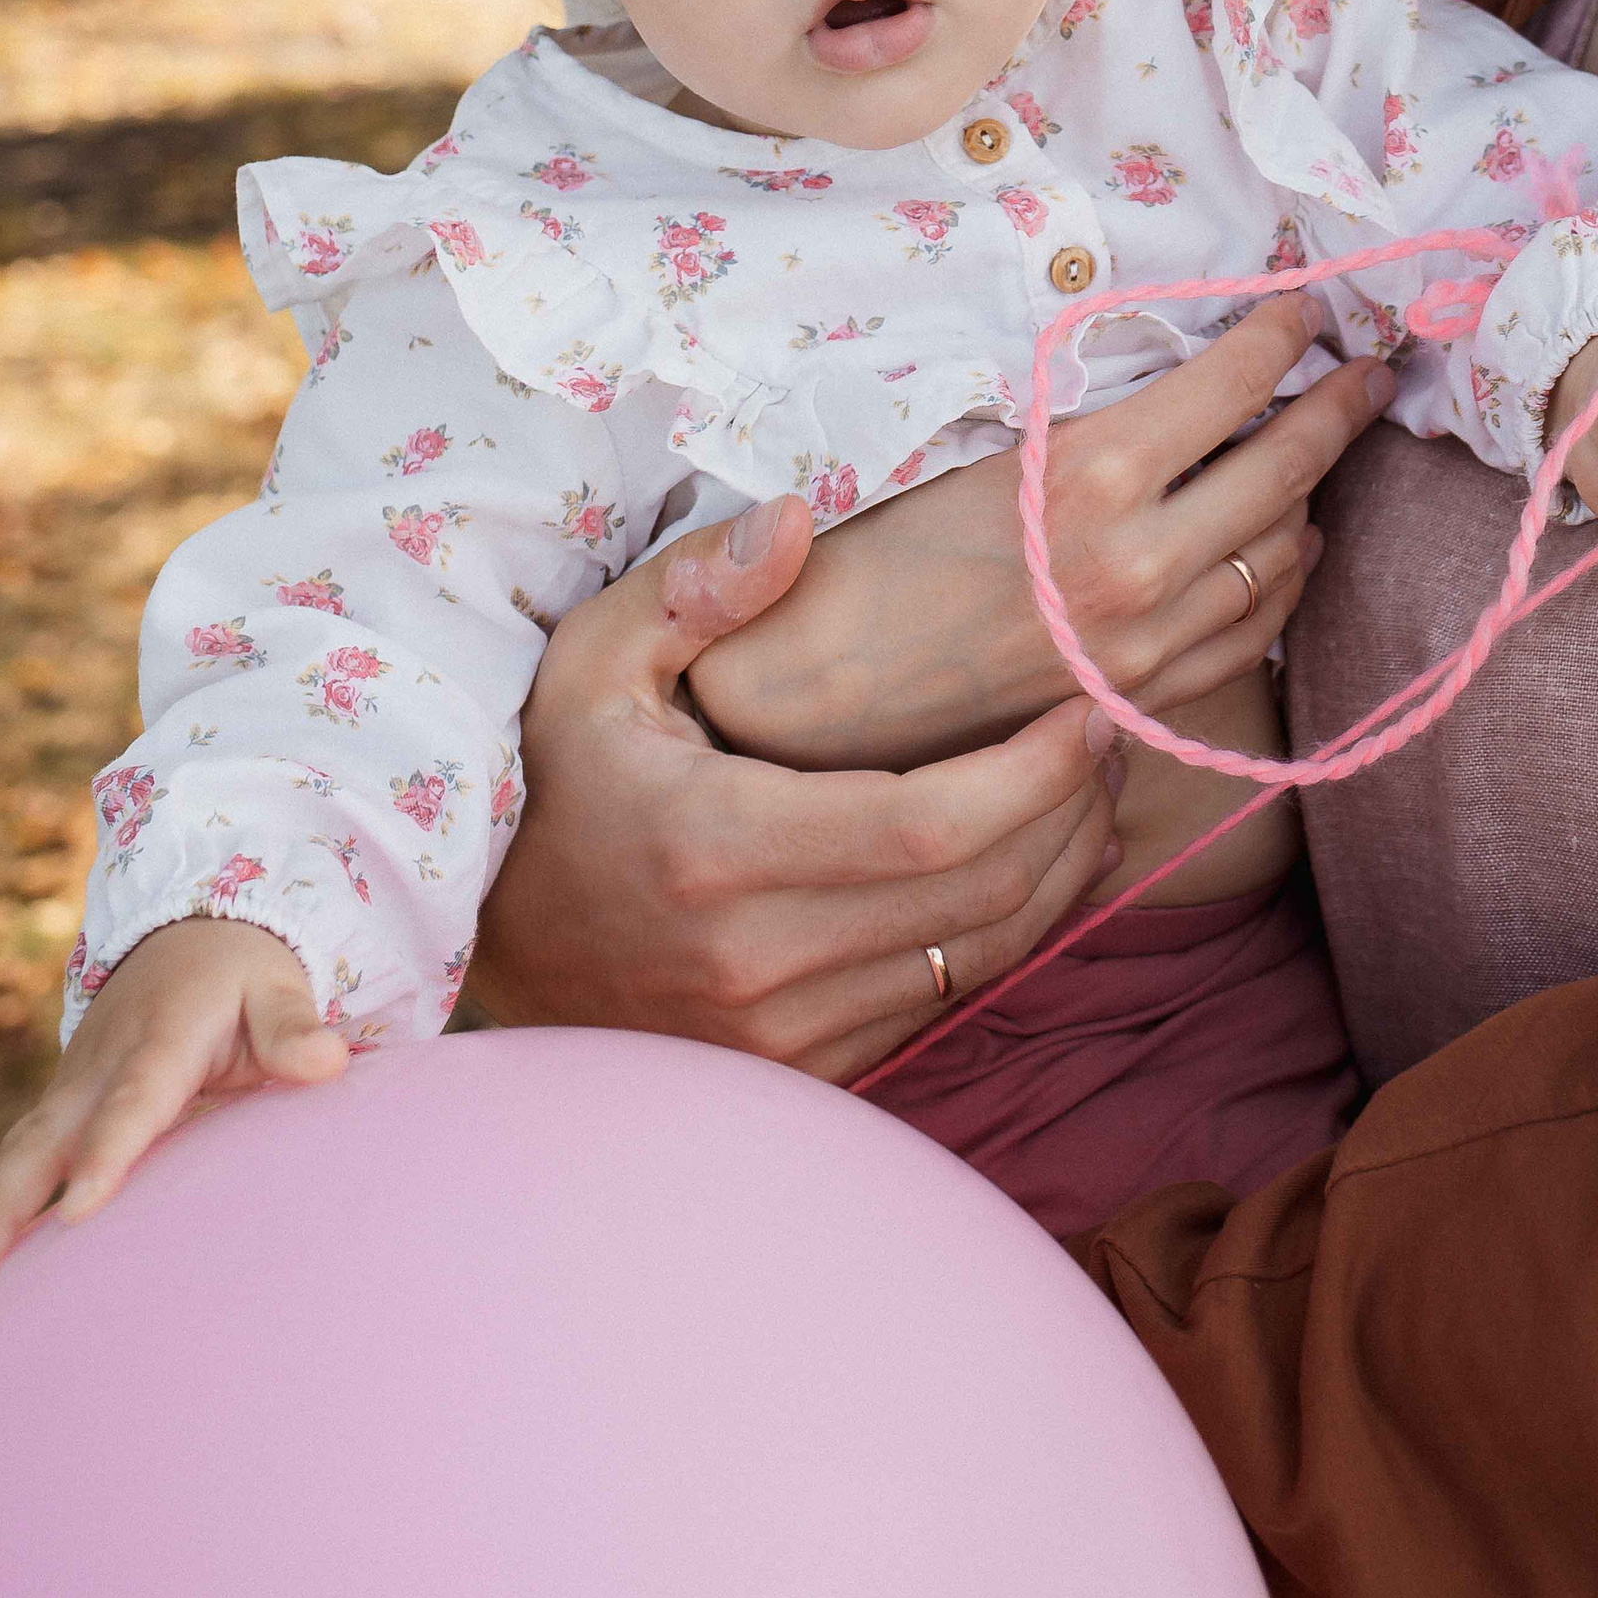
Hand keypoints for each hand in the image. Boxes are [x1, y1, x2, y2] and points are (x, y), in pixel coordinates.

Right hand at [0, 919, 344, 1315]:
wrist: (185, 937)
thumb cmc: (240, 978)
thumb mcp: (277, 989)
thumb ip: (294, 1029)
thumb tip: (330, 1062)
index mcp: (159, 1041)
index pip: (134, 1101)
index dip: (106, 1150)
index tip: (80, 1206)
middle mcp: (97, 1074)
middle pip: (41, 1146)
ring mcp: (67, 1100)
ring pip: (10, 1168)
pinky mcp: (54, 1122)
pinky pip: (7, 1176)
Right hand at [467, 492, 1123, 1080]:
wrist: (486, 952)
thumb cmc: (551, 782)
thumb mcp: (592, 660)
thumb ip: (697, 585)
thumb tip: (799, 519)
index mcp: (716, 849)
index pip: (931, 824)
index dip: (1038, 772)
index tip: (1092, 706)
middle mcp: (755, 962)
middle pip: (980, 896)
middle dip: (1073, 812)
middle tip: (1110, 730)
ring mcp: (779, 1037)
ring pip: (976, 961)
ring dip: (1060, 875)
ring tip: (1090, 788)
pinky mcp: (800, 1079)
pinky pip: (940, 1007)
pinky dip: (1005, 937)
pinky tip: (1034, 866)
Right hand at [685, 298, 1388, 769]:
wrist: (816, 687)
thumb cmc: (871, 546)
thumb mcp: (978, 444)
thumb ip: (1083, 412)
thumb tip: (1170, 367)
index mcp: (1090, 476)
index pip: (1231, 384)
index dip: (1280, 334)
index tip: (1305, 305)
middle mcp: (1139, 563)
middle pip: (1285, 470)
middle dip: (1339, 408)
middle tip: (1372, 371)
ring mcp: (1149, 643)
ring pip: (1282, 556)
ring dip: (1313, 496)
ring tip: (1325, 451)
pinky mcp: (1140, 699)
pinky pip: (1252, 635)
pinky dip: (1282, 581)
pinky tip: (1285, 551)